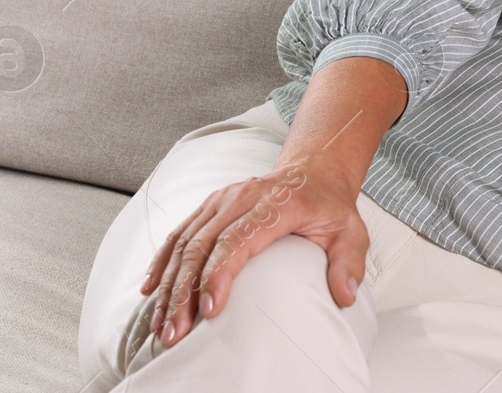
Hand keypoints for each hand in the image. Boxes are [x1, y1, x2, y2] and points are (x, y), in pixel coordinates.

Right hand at [139, 158, 368, 348]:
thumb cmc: (329, 205)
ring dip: (168, 284)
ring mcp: (222, 199)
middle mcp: (242, 197)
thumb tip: (345, 295)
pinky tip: (150, 289)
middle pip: (202, 245)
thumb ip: (349, 262)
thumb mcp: (351, 231)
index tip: (210, 310)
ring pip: (185, 241)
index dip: (219, 274)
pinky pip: (179, 233)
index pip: (238, 239)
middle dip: (183, 292)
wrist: (314, 169)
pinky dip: (161, 262)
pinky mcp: (210, 205)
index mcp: (275, 203)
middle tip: (174, 332)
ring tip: (161, 324)